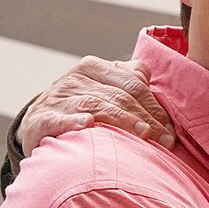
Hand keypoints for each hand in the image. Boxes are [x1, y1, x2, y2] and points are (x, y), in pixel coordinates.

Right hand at [17, 57, 174, 156]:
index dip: (155, 107)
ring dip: (122, 120)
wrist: (37, 123)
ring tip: (144, 134)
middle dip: (146, 119)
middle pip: (119, 97)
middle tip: (165, 140)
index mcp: (93, 67)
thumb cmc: (80, 106)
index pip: (133, 85)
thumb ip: (126, 79)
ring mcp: (57, 98)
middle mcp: (75, 79)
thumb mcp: (102, 87)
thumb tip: (146, 74)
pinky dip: (72, 122)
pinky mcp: (41, 119)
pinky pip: (58, 120)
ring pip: (96, 106)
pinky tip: (87, 124)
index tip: (171, 131)